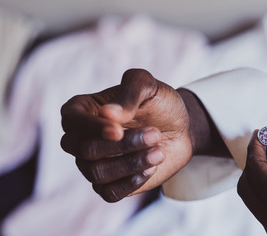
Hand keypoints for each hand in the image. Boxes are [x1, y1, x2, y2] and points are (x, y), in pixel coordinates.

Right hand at [61, 69, 192, 201]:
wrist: (180, 128)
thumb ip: (129, 93)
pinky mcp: (110, 183)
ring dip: (131, 163)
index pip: (71, 120)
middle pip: (84, 150)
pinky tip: (151, 167)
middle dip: (122, 146)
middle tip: (155, 134)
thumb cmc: (159, 103)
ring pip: (97, 173)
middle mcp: (83, 137)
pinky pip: (109, 193)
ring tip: (159, 152)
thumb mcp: (148, 86)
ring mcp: (95, 162)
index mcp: (85, 109)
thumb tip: (107, 114)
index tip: (118, 130)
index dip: (92, 128)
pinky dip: (131, 182)